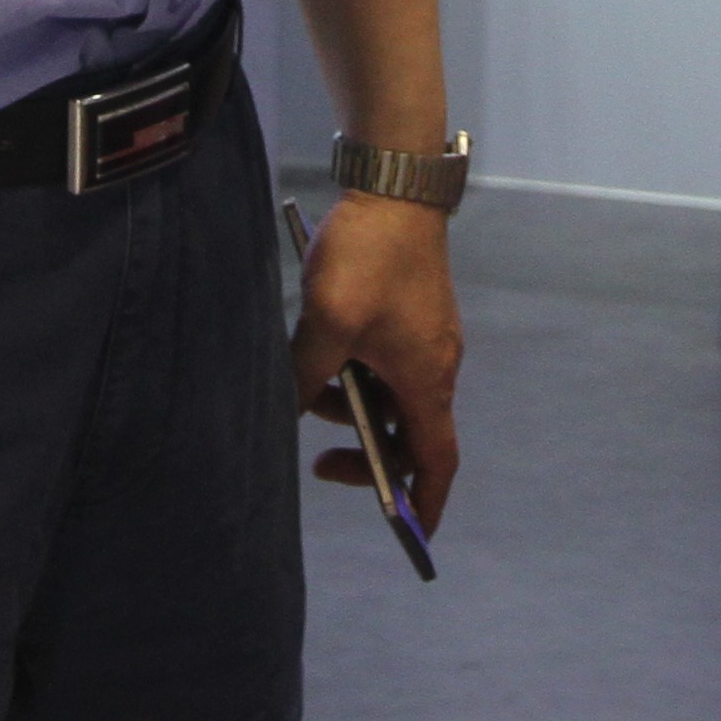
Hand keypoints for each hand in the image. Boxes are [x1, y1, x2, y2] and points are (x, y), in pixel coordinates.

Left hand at [291, 189, 462, 528]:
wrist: (394, 186)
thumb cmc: (368, 257)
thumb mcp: (326, 324)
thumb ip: (304, 376)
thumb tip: (283, 413)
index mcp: (425, 379)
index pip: (436, 460)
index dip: (427, 502)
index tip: (412, 534)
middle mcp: (434, 365)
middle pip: (405, 432)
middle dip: (362, 449)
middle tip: (318, 459)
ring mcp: (424, 338)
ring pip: (385, 395)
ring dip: (346, 401)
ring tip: (308, 377)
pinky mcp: (409, 315)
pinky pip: (381, 364)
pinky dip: (351, 371)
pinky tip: (319, 344)